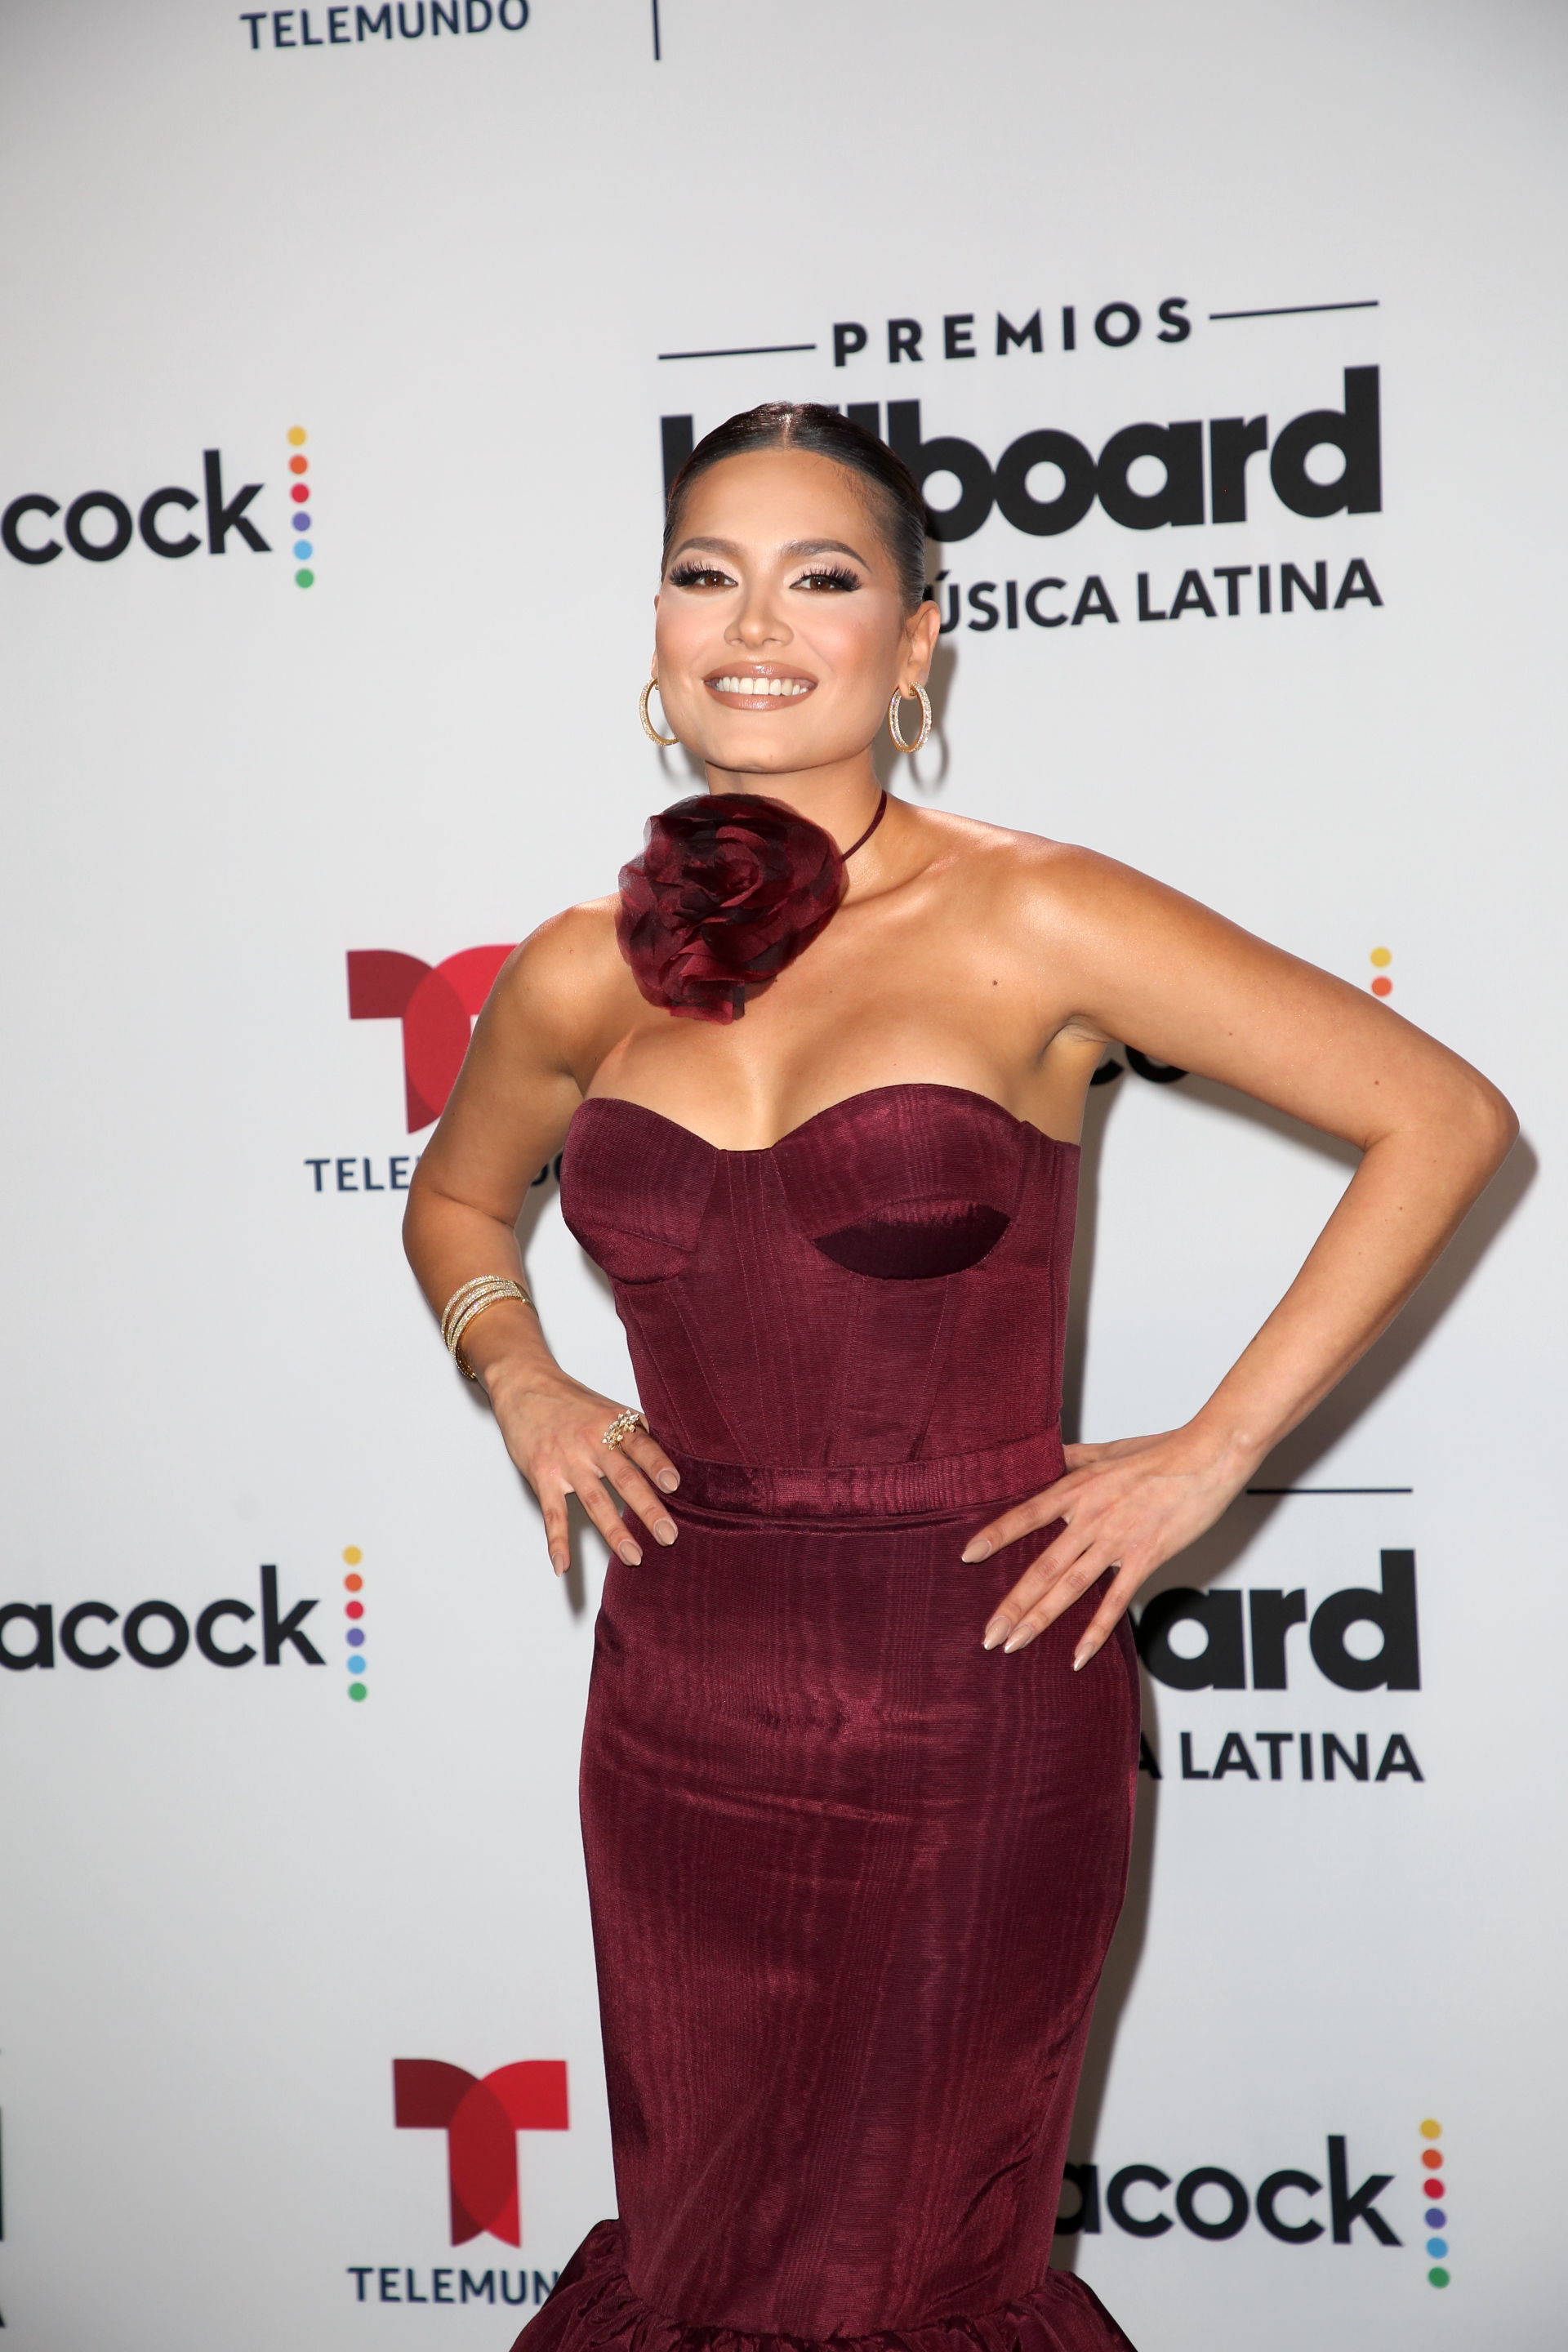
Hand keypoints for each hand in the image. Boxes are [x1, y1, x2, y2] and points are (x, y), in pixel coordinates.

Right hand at [484, 1362, 679, 1575]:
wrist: (523, 1385)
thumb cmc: (570, 1400)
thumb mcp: (607, 1406)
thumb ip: (635, 1430)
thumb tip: (669, 1454)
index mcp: (611, 1424)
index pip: (641, 1445)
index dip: (658, 1463)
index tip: (674, 1484)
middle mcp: (592, 1443)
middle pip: (624, 1478)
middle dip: (647, 1508)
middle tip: (668, 1535)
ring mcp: (566, 1462)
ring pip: (594, 1501)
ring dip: (614, 1531)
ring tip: (633, 1557)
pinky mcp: (543, 1476)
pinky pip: (552, 1514)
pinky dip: (557, 1542)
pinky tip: (563, 1566)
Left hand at [960, 1426, 1250, 1669]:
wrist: (1209, 1455)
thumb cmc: (1163, 1450)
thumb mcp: (1108, 1449)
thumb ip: (1073, 1457)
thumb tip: (1046, 1456)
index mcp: (1079, 1488)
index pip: (1027, 1514)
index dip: (996, 1535)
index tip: (968, 1555)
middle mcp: (1092, 1516)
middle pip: (1043, 1565)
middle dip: (1012, 1603)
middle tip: (987, 1633)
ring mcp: (1118, 1539)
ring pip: (1070, 1586)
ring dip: (1040, 1618)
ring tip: (1014, 1644)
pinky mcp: (1146, 1557)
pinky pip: (1116, 1601)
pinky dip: (1096, 1631)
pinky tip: (1077, 1654)